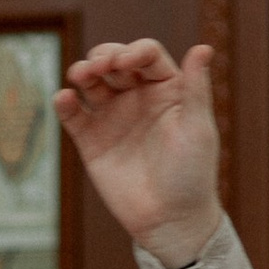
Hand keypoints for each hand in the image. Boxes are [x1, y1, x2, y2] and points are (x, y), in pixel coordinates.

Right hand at [55, 41, 223, 265]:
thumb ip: (196, 88)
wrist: (169, 220)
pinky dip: (65, 103)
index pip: (147, 55)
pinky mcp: (91, 140)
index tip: (127, 64)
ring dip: (82, 71)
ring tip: (80, 76)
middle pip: (114, 61)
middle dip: (104, 56)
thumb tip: (204, 47)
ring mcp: (112, 116)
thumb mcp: (197, 129)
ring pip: (91, 82)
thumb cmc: (192, 174)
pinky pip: (73, 115)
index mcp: (167, 88)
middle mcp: (137, 97)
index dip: (134, 51)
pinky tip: (64, 99)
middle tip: (100, 66)